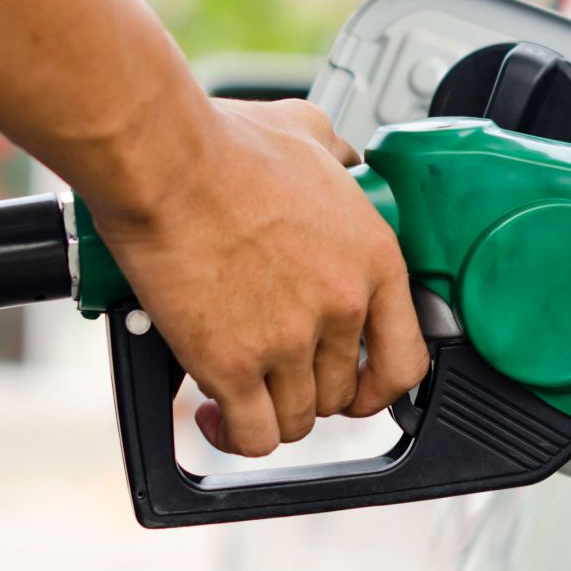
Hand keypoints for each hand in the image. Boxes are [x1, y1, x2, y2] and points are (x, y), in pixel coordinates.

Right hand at [82, 97, 428, 457]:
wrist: (164, 162)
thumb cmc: (224, 146)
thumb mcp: (309, 135)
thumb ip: (338, 156)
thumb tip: (343, 158)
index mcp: (373, 259)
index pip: (406, 359)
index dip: (380, 386)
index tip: (360, 388)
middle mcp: (341, 305)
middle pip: (342, 394)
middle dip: (310, 390)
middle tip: (278, 373)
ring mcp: (289, 340)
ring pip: (297, 420)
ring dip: (270, 412)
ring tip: (243, 391)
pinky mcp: (233, 364)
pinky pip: (252, 435)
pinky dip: (234, 435)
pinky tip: (217, 415)